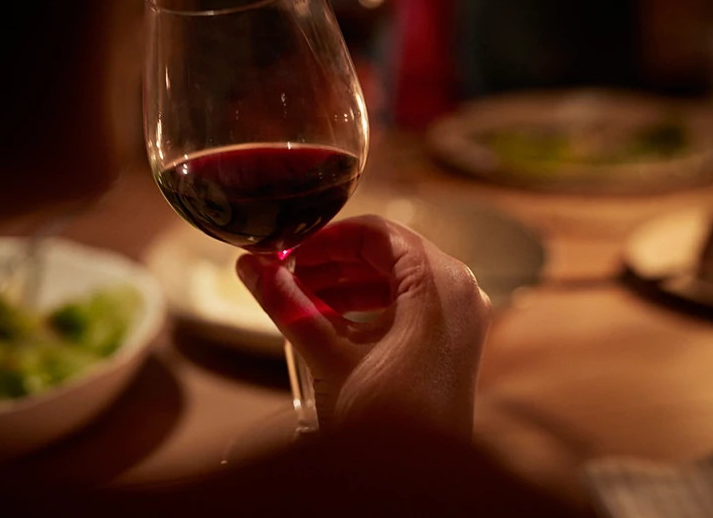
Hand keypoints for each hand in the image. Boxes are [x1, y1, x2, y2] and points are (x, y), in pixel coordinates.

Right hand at [236, 215, 490, 435]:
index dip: (326, 238)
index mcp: (439, 284)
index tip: (289, 253)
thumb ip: (288, 304)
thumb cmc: (388, 421)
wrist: (419, 480)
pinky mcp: (452, 342)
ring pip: (397, 278)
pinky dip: (369, 305)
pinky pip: (409, 304)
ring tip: (302, 298)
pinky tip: (331, 321)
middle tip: (289, 274)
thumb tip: (251, 266)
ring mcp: (461, 318)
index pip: (377, 232)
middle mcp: (460, 292)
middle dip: (334, 262)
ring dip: (348, 283)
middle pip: (388, 252)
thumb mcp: (329, 356)